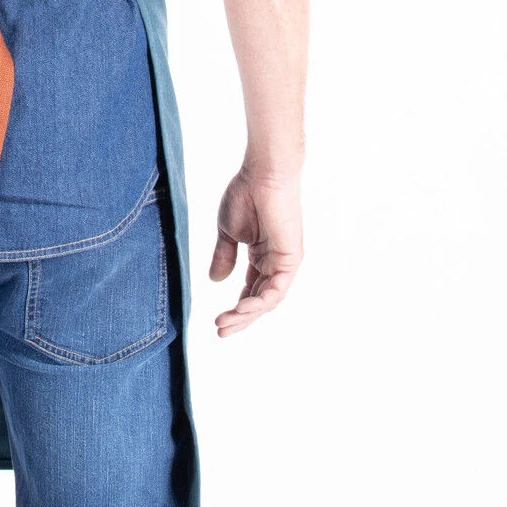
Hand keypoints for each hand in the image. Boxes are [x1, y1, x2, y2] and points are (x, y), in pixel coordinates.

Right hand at [209, 166, 302, 336]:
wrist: (261, 176)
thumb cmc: (245, 196)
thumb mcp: (227, 233)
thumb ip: (224, 257)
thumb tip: (215, 281)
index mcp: (262, 256)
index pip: (251, 289)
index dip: (236, 307)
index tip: (218, 321)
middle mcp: (276, 262)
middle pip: (259, 299)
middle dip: (240, 318)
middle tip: (220, 331)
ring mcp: (285, 262)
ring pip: (268, 300)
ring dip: (246, 314)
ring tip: (225, 324)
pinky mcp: (291, 259)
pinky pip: (276, 290)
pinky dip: (259, 302)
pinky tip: (240, 309)